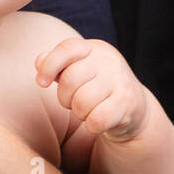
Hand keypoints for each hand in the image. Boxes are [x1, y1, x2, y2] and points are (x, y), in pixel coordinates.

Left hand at [35, 37, 150, 142]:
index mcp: (94, 48)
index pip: (67, 48)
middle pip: (70, 79)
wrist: (133, 107)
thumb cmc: (96, 86)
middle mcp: (109, 61)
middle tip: (72, 102)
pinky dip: (91, 125)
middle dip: (64, 97)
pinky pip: (96, 119)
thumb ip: (56, 64)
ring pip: (81, 102)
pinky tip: (98, 121)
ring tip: (87, 110)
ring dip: (79, 113)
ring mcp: (120, 81)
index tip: (41, 82)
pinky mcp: (127, 103)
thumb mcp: (77, 70)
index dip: (49, 65)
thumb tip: (39, 61)